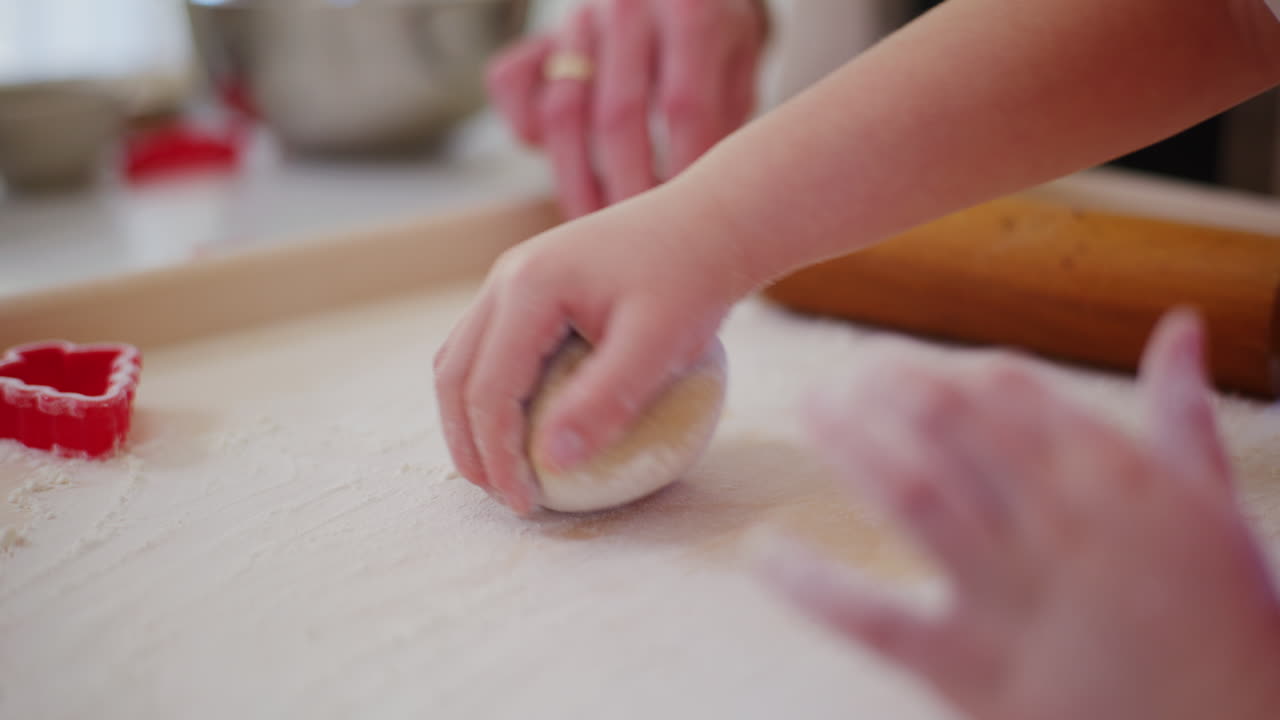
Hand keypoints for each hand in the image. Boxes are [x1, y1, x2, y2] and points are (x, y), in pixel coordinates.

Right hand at [432, 189, 750, 513]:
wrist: (713, 223)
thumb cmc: (692, 280)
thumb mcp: (659, 345)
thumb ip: (605, 400)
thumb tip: (552, 461)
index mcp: (530, 288)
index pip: (488, 389)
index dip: (499, 456)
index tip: (528, 505)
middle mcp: (508, 278)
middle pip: (455, 375)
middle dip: (469, 444)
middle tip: (503, 498)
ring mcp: (514, 277)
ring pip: (461, 358)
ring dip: (469, 419)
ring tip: (501, 471)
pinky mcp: (531, 284)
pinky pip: (488, 346)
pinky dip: (489, 392)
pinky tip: (522, 427)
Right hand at [487, 0, 766, 217]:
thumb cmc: (711, 43)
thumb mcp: (739, 69)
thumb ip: (727, 125)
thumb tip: (707, 209)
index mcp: (689, 11)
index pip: (683, 108)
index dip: (682, 175)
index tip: (687, 232)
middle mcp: (626, 9)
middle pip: (618, 117)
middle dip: (627, 194)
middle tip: (636, 255)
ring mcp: (574, 23)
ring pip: (561, 113)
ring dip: (577, 184)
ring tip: (594, 236)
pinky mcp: (534, 39)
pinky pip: (510, 85)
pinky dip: (525, 134)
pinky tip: (555, 172)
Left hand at [759, 310, 1279, 719]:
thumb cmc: (1227, 619)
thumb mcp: (1214, 507)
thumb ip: (1181, 411)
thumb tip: (1180, 322)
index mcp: (1116, 474)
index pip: (1008, 386)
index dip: (950, 371)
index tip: (915, 373)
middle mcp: (1059, 522)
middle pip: (946, 423)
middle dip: (886, 386)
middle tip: (844, 374)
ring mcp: (1011, 597)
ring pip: (909, 494)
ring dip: (849, 442)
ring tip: (809, 408)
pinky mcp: (973, 671)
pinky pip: (873, 619)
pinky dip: (810, 585)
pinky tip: (763, 552)